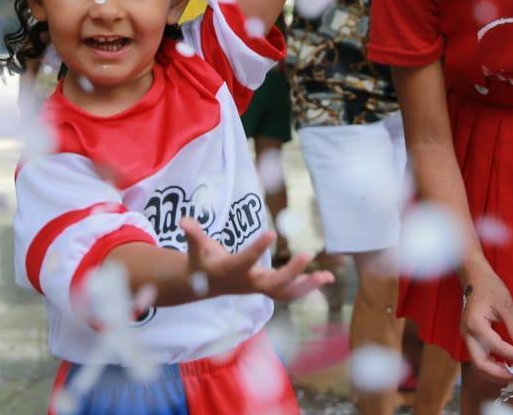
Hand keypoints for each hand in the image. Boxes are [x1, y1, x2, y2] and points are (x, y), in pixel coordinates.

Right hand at [180, 218, 332, 300]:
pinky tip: (327, 277)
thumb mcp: (196, 249)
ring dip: (307, 286)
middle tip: (308, 254)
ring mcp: (260, 288)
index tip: (272, 232)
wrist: (205, 286)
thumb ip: (193, 235)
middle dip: (291, 272)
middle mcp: (248, 283)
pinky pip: (290, 292)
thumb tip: (183, 220)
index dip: (257, 249)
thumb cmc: (201, 262)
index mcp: (231, 271)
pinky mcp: (268, 288)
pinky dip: (308, 286)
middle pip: (273, 284)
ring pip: (286, 293)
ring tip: (328, 276)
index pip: (246, 261)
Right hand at [460, 265, 512, 384]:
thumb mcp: (506, 306)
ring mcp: (467, 338)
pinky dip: (492, 366)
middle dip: (501, 373)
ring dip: (496, 373)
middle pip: (481, 364)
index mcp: (476, 325)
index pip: (497, 346)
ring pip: (479, 365)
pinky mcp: (470, 339)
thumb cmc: (490, 288)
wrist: (474, 278)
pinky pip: (479, 358)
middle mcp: (467, 335)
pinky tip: (506, 367)